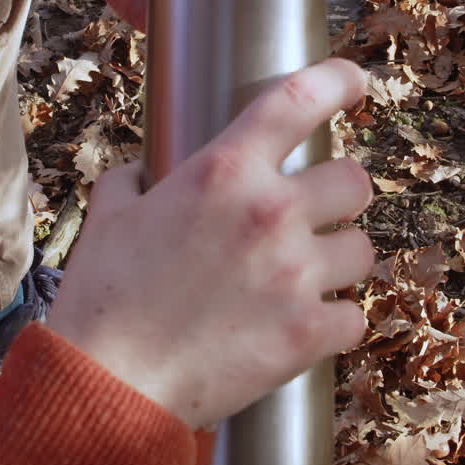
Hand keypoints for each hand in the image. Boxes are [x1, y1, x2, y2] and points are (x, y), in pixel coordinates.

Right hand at [45, 58, 375, 429]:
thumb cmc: (102, 297)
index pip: (301, 98)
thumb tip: (148, 174)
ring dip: (338, 259)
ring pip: (362, 250)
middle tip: (318, 212)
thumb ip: (137, 179)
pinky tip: (304, 326)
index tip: (355, 81)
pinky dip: (334, 322)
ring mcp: (295, 274)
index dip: (339, 79)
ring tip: (306, 276)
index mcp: (222, 171)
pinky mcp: (307, 333)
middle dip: (340, 194)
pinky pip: (353, 317)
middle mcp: (269, 212)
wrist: (107, 384)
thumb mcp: (109, 215)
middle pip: (355, 180)